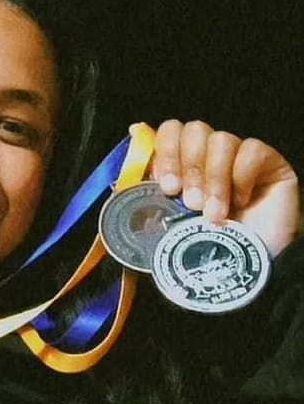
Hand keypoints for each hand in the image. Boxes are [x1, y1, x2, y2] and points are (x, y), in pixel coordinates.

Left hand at [147, 119, 299, 255]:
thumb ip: (148, 184)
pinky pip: (252, 150)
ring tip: (213, 213)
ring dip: (213, 179)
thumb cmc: (201, 248)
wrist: (242, 274)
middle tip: (189, 202)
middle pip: (193, 130)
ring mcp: (239, 157)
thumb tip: (133, 133)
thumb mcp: (165, 219)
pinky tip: (242, 202)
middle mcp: (209, 156)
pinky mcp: (269, 162)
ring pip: (221, 140)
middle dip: (188, 166)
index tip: (166, 185)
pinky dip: (242, 177)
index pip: (170, 131)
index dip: (165, 151)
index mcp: (182, 163)